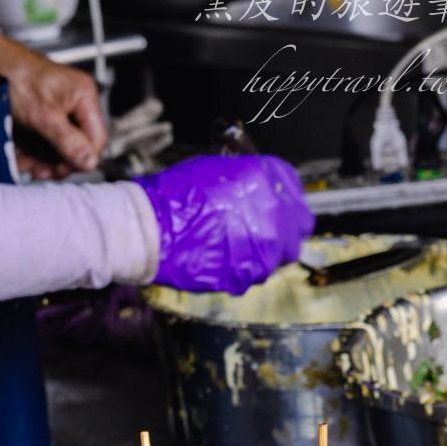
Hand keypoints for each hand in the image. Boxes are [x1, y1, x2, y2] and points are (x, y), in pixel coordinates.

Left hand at [0, 36, 106, 176]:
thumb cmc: (15, 77)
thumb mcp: (43, 115)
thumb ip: (68, 141)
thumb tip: (89, 163)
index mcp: (83, 96)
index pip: (96, 138)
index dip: (82, 158)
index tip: (62, 170)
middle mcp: (75, 103)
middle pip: (78, 145)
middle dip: (58, 162)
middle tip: (42, 172)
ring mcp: (59, 111)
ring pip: (59, 147)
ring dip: (44, 161)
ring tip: (28, 166)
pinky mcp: (44, 117)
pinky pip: (45, 142)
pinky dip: (34, 153)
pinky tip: (22, 158)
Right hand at [135, 155, 313, 294]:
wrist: (149, 228)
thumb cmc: (175, 195)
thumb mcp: (218, 169)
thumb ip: (251, 180)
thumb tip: (264, 191)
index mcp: (266, 181)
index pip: (297, 195)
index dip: (287, 203)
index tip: (279, 208)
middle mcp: (272, 216)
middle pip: (298, 230)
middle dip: (283, 230)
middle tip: (261, 230)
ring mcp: (261, 250)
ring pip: (279, 257)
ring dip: (262, 252)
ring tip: (234, 244)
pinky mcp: (246, 276)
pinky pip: (255, 275)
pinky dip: (243, 269)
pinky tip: (222, 257)